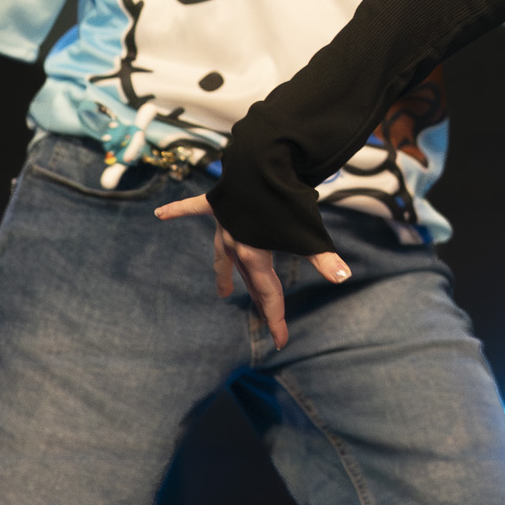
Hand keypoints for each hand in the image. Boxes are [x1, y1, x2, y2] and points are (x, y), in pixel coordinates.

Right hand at [157, 194, 347, 351]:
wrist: (261, 162)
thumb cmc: (284, 197)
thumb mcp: (306, 231)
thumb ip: (322, 256)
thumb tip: (343, 278)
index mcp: (254, 254)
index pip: (268, 294)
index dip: (276, 319)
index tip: (280, 342)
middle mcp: (235, 243)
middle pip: (249, 280)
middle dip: (261, 302)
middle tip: (266, 322)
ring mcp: (224, 224)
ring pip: (223, 255)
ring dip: (225, 274)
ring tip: (224, 292)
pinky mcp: (217, 203)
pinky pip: (194, 209)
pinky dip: (178, 212)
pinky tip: (161, 215)